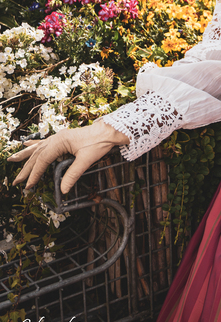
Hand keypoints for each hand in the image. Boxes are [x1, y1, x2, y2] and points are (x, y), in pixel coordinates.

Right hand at [7, 122, 129, 193]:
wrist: (108, 132)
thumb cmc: (98, 143)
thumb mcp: (86, 160)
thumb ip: (73, 174)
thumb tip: (63, 190)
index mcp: (60, 141)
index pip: (43, 160)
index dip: (35, 173)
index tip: (28, 185)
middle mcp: (57, 138)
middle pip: (37, 154)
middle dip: (26, 168)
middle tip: (16, 182)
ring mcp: (59, 137)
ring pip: (38, 148)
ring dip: (25, 156)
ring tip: (11, 160)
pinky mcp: (62, 138)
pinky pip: (43, 143)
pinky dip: (33, 145)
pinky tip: (26, 145)